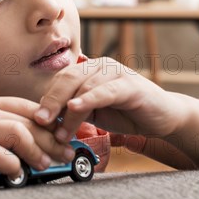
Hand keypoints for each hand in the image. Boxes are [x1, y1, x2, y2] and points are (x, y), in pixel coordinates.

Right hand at [0, 96, 75, 180]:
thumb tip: (23, 140)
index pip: (29, 107)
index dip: (51, 120)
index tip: (63, 135)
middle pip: (30, 120)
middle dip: (53, 138)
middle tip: (67, 153)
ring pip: (20, 133)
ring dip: (37, 150)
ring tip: (45, 164)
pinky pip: (0, 156)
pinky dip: (14, 166)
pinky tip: (17, 173)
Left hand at [33, 57, 188, 142]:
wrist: (164, 118)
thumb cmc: (127, 113)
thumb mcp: (94, 112)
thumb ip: (73, 111)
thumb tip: (46, 120)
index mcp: (89, 69)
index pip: (60, 80)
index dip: (46, 98)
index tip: (35, 119)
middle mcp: (100, 65)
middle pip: (67, 79)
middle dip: (50, 101)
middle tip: (40, 122)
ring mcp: (116, 72)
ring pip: (83, 88)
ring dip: (68, 113)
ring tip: (62, 133)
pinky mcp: (129, 85)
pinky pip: (103, 91)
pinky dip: (87, 99)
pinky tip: (74, 107)